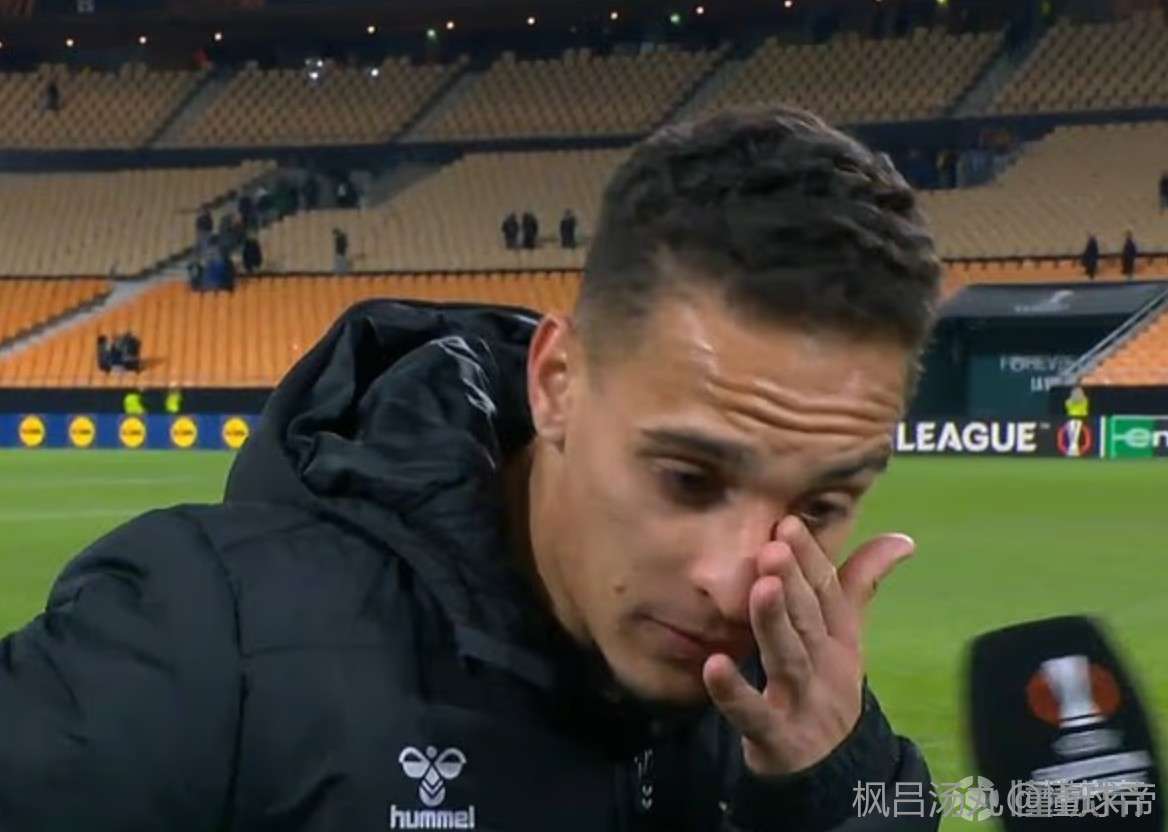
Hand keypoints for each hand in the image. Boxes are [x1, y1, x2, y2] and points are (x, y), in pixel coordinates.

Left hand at [702, 516, 914, 777]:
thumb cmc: (827, 686)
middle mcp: (825, 667)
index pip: (827, 594)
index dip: (810, 560)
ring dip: (773, 625)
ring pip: (788, 661)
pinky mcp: (776, 738)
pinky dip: (734, 693)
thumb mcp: (847, 638)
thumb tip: (901, 538)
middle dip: (795, 584)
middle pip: (809, 622)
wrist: (831, 773)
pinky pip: (753, 715)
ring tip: (761, 588)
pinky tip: (713, 666)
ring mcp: (802, 703)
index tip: (787, 523)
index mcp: (839, 640)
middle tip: (775, 547)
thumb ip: (860, 584)